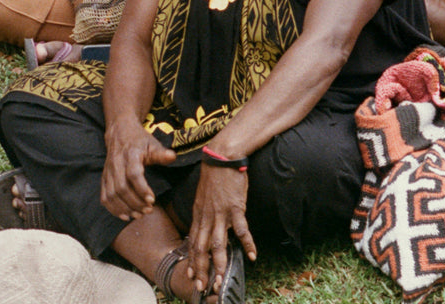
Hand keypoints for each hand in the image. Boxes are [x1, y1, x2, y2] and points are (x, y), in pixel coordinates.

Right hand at [100, 124, 175, 220]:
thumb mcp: (152, 143)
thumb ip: (161, 153)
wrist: (120, 133)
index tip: (152, 199)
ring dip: (124, 208)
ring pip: (111, 195)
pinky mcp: (104, 179)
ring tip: (138, 215)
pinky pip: (104, 197)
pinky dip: (113, 208)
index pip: (133, 175)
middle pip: (121, 188)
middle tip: (148, 210)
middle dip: (134, 202)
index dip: (142, 188)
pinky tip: (124, 215)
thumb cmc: (140, 141)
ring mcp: (108, 173)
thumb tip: (172, 157)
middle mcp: (116, 165)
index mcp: (130, 155)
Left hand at [187, 165, 256, 297]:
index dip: (192, 261)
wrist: (221, 158)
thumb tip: (206, 223)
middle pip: (202, 249)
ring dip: (219, 263)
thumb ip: (204, 212)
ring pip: (217, 244)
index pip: (193, 243)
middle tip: (202, 286)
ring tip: (220, 278)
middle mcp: (206, 218)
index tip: (192, 276)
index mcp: (198, 216)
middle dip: (201, 269)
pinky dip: (247, 243)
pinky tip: (252, 254)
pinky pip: (241, 230)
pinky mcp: (235, 208)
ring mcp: (220, 214)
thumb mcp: (203, 196)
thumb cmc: (214, 176)